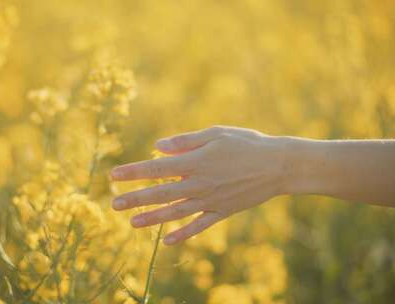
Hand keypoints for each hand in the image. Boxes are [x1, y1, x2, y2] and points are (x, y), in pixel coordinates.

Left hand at [111, 126, 291, 244]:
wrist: (279, 166)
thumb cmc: (247, 144)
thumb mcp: (216, 134)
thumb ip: (185, 141)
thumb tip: (157, 147)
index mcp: (195, 162)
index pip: (157, 168)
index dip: (134, 172)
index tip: (114, 176)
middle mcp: (199, 184)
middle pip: (161, 194)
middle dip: (135, 199)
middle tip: (114, 204)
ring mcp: (210, 201)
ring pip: (175, 212)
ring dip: (152, 218)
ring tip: (132, 222)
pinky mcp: (222, 212)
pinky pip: (199, 226)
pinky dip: (183, 234)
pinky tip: (167, 241)